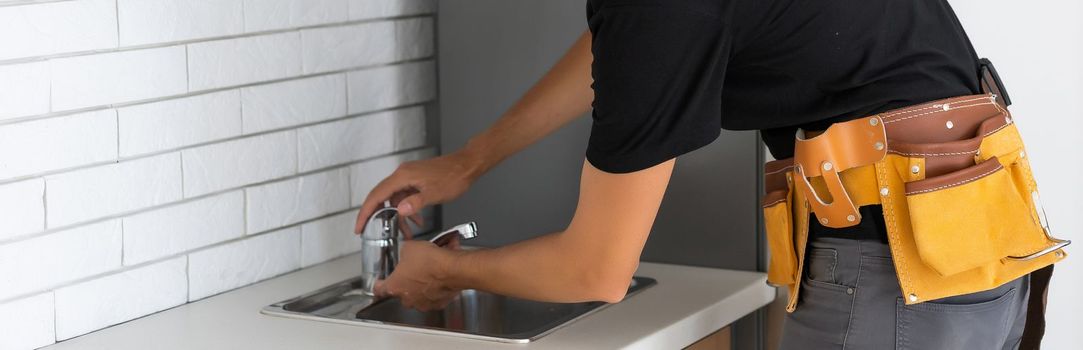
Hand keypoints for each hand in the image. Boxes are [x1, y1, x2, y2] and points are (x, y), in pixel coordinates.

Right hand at [355, 151, 484, 233]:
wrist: (467, 165)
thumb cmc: (454, 176)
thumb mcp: (435, 194)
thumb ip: (416, 203)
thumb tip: (400, 211)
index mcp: (402, 176)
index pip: (376, 196)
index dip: (365, 213)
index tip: (359, 227)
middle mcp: (402, 175)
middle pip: (381, 197)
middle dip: (376, 217)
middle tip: (369, 233)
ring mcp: (408, 177)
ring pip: (395, 199)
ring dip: (398, 216)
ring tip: (405, 233)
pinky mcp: (415, 180)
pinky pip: (405, 196)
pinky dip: (408, 209)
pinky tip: (417, 221)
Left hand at [374, 240, 462, 310]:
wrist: (452, 270)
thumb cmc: (431, 262)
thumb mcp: (410, 247)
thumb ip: (405, 252)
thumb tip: (407, 250)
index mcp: (395, 286)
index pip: (379, 289)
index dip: (379, 284)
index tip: (379, 283)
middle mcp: (408, 298)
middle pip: (401, 292)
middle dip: (406, 281)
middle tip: (411, 270)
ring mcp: (424, 303)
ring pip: (419, 294)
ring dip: (422, 284)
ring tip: (429, 270)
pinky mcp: (439, 303)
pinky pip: (435, 295)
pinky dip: (437, 287)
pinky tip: (441, 275)